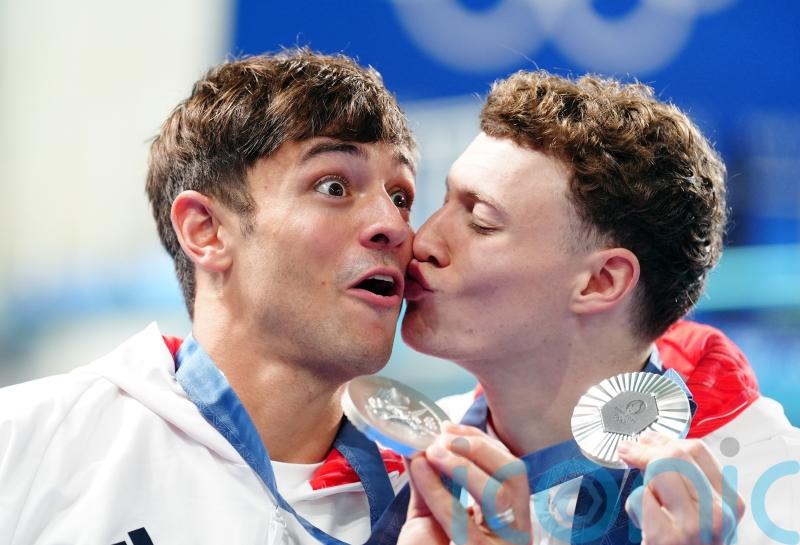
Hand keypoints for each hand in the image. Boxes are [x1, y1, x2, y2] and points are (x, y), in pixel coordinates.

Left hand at [397, 423, 531, 544]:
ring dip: (463, 463)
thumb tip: (419, 444)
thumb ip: (429, 483)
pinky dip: (438, 489)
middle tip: (444, 438)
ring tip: (432, 450)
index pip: (510, 469)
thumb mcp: (432, 517)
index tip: (449, 427)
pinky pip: (462, 520)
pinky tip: (420, 468)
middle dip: (479, 448)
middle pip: (514, 476)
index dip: (482, 442)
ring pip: (499, 494)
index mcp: (507, 518)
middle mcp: (513, 532)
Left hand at [618, 432, 744, 544]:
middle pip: (676, 455)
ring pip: (658, 471)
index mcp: (730, 503)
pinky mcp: (666, 537)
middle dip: (646, 449)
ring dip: (644, 482)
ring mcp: (694, 525)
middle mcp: (718, 512)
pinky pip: (640, 499)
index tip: (647, 441)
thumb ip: (687, 480)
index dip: (665, 440)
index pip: (697, 450)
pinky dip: (635, 506)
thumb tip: (651, 441)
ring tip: (650, 505)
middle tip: (629, 452)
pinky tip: (646, 526)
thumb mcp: (703, 513)